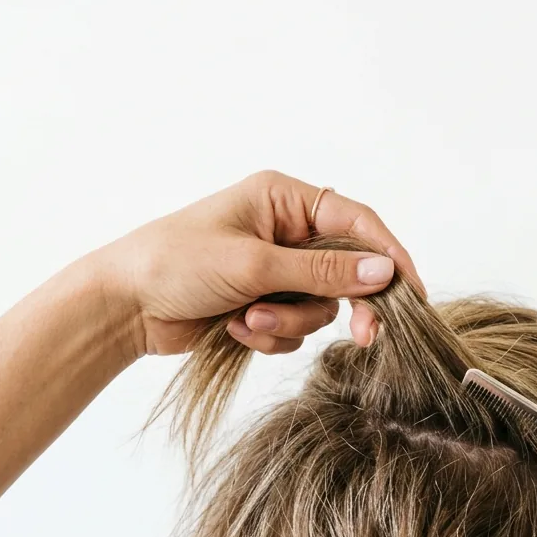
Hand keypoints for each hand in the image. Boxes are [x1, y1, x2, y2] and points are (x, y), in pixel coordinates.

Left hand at [101, 170, 422, 359]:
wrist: (125, 305)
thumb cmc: (177, 264)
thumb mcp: (255, 265)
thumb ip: (323, 272)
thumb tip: (383, 272)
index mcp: (284, 199)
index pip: (357, 223)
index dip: (390, 257)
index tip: (411, 294)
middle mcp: (285, 230)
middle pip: (347, 270)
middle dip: (345, 304)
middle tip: (363, 337)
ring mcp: (274, 270)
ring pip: (319, 307)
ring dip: (288, 322)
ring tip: (246, 320)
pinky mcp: (262, 304)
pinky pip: (294, 328)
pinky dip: (271, 336)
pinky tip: (234, 329)